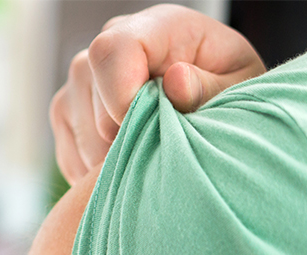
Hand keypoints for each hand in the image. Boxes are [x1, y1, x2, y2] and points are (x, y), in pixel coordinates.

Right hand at [50, 4, 264, 183]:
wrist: (212, 107)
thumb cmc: (229, 94)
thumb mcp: (239, 88)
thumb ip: (209, 86)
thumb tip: (176, 81)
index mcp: (156, 28)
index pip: (110, 51)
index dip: (121, 96)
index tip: (150, 127)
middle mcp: (108, 47)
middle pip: (91, 98)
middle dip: (124, 138)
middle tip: (163, 153)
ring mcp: (81, 82)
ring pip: (80, 132)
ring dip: (113, 161)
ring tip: (152, 161)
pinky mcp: (67, 113)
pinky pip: (70, 154)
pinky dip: (96, 174)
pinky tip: (130, 168)